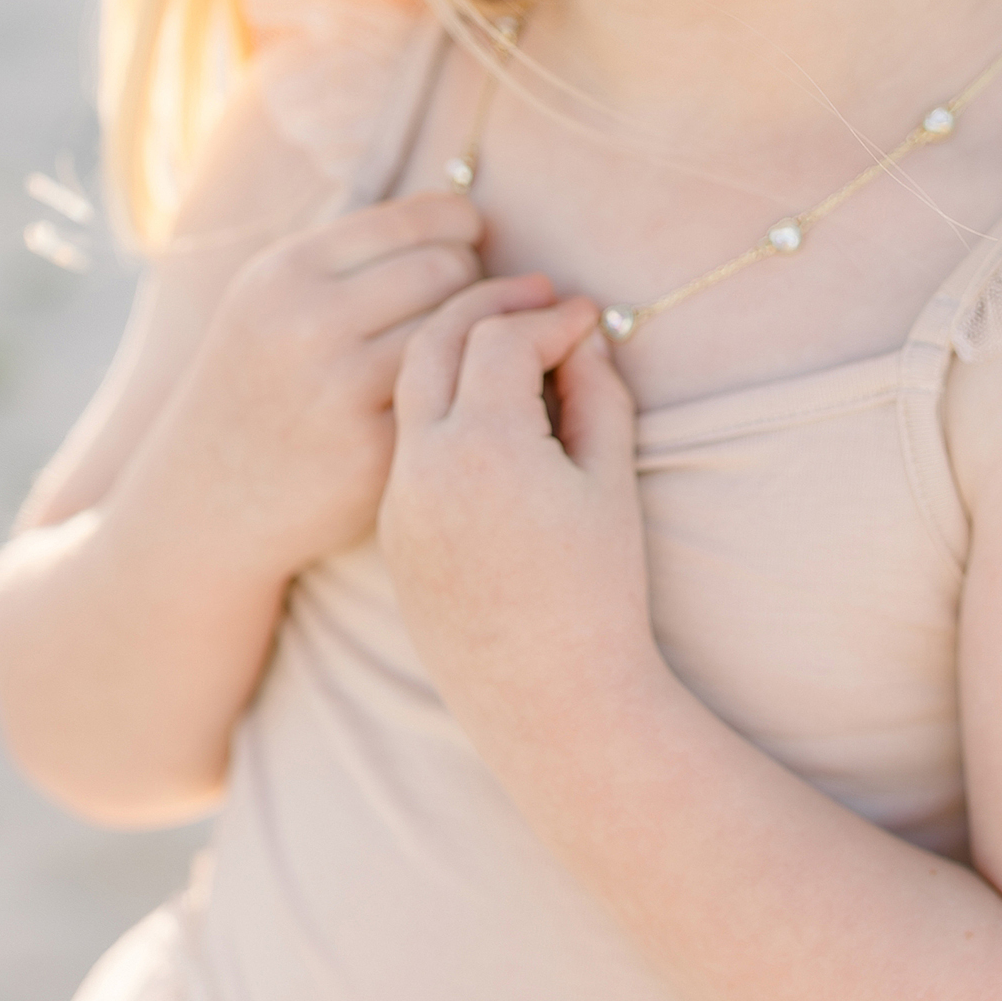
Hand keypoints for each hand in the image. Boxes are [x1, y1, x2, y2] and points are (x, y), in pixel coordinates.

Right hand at [165, 192, 553, 588]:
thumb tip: (460, 217)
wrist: (204, 500)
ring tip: (463, 343)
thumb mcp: (269, 300)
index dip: (460, 223)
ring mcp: (342, 390)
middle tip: (467, 300)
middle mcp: (309, 323)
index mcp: (285, 272)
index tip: (471, 238)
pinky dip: (463, 388)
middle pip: (448, 268)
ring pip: (458, 332)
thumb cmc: (256, 387)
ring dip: (476, 335)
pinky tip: (455, 392)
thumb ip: (348, 258)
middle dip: (472, 280)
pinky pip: (451, 395)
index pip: (414, 219)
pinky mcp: (375, 452)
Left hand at [381, 295, 659, 775]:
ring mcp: (398, 501)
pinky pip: (407, 443)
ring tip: (509, 340)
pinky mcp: (391, 532)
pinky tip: (486, 409)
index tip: (589, 315)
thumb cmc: (598, 594)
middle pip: (434, 342)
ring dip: (454, 349)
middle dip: (486, 306)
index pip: (502, 337)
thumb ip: (598, 395)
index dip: (550, 317)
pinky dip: (441, 405)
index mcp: (483, 447)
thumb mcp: (610, 484)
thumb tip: (583, 337)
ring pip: (409, 390)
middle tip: (538, 297)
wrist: (550, 703)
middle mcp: (423, 466)